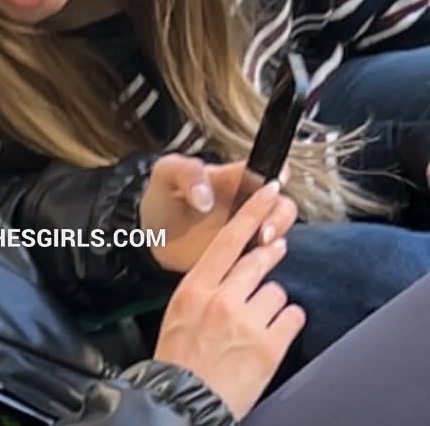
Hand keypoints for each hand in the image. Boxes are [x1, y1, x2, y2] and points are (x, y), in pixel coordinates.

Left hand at [140, 153, 295, 271]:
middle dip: (280, 214)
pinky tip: (255, 261)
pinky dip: (267, 257)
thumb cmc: (163, 196)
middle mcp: (246, 200)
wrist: (152, 233)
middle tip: (265, 230)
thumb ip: (187, 173)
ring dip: (277, 233)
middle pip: (280, 202)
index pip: (263, 169)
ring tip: (263, 242)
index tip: (274, 185)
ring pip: (278, 227)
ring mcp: (246, 228)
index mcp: (231, 176)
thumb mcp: (167, 174)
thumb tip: (205, 196)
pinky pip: (265, 255)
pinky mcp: (242, 253)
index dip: (277, 174)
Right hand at [154, 180, 305, 419]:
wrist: (183, 403)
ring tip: (258, 322)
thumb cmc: (179, 356)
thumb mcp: (181, 310)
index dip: (252, 212)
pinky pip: (292, 317)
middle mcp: (222, 299)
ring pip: (277, 291)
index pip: (228, 239)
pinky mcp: (270, 347)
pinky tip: (273, 333)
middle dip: (270, 252)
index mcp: (195, 287)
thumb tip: (234, 266)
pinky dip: (287, 322)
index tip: (269, 192)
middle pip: (258, 259)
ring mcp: (247, 323)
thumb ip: (206, 285)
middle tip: (276, 246)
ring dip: (272, 302)